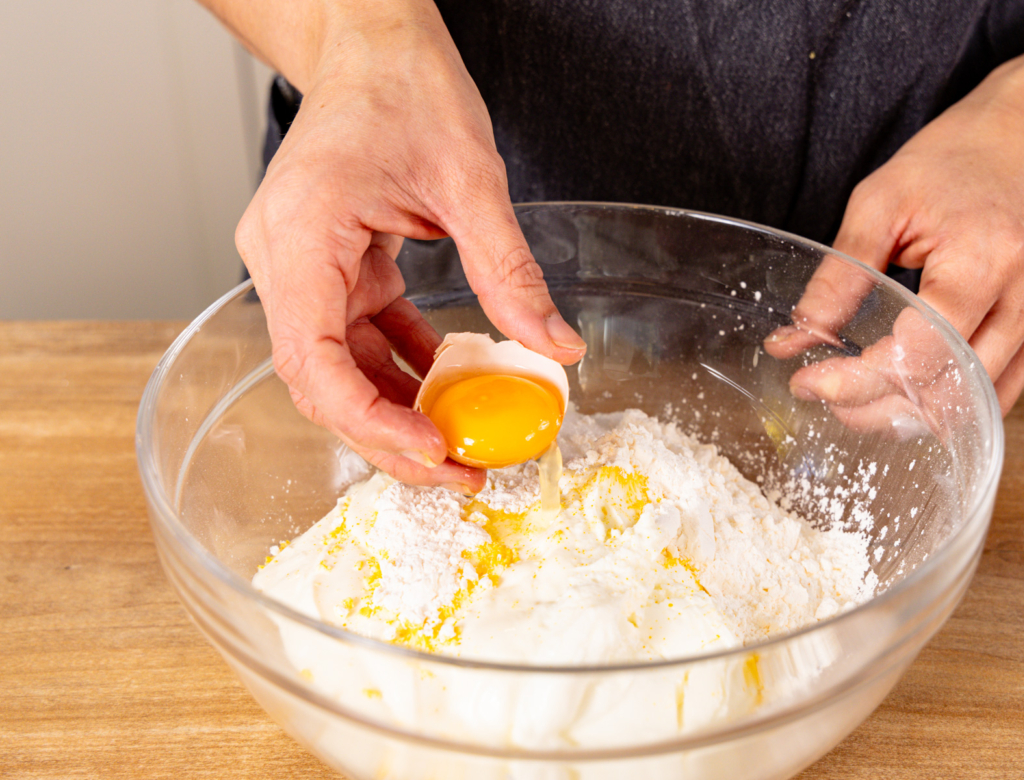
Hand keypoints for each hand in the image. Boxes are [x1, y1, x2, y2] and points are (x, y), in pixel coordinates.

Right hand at [234, 3, 585, 490]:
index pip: (312, 356)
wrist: (373, 43)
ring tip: (460, 442)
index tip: (433, 448)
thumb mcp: (471, 179)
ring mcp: (302, 265)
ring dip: (396, 409)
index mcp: (300, 233)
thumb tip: (554, 347)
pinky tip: (448, 381)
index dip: (369, 418)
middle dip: (387, 436)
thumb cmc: (404, 86)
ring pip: (339, 367)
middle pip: (320, 379)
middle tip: (458, 472)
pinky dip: (402, 363)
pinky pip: (359, 335)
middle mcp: (285, 258)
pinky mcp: (329, 265)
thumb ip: (509, 269)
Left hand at [768, 45, 1023, 423]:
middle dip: (876, 408)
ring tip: (857, 399)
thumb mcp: (879, 202)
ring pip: (973, 405)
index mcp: (983, 260)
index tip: (807, 383)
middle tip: (825, 396)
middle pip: (947, 393)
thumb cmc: (957, 158)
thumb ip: (837, 279)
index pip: (917, 353)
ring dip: (909, 414)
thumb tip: (792, 339)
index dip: (857, 381)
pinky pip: (998, 393)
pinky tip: (904, 396)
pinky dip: (948, 406)